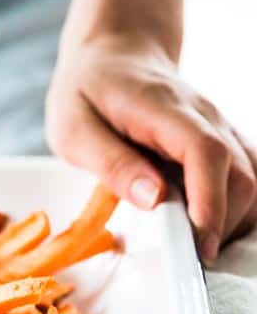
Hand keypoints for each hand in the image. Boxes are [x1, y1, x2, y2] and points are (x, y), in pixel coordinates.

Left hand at [46, 31, 256, 262]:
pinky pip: (244, 177)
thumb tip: (153, 198)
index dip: (209, 200)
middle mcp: (202, 115)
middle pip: (240, 173)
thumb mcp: (73, 128)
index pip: (205, 151)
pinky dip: (233, 209)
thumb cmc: (86, 92)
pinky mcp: (223, 140)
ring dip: (231, 220)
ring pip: (250, 179)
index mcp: (161, 107)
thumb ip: (111, 162)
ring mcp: (218, 126)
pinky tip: (201, 226)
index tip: (199, 243)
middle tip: (187, 260)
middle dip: (223, 223)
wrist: (114, 54)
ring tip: (192, 246)